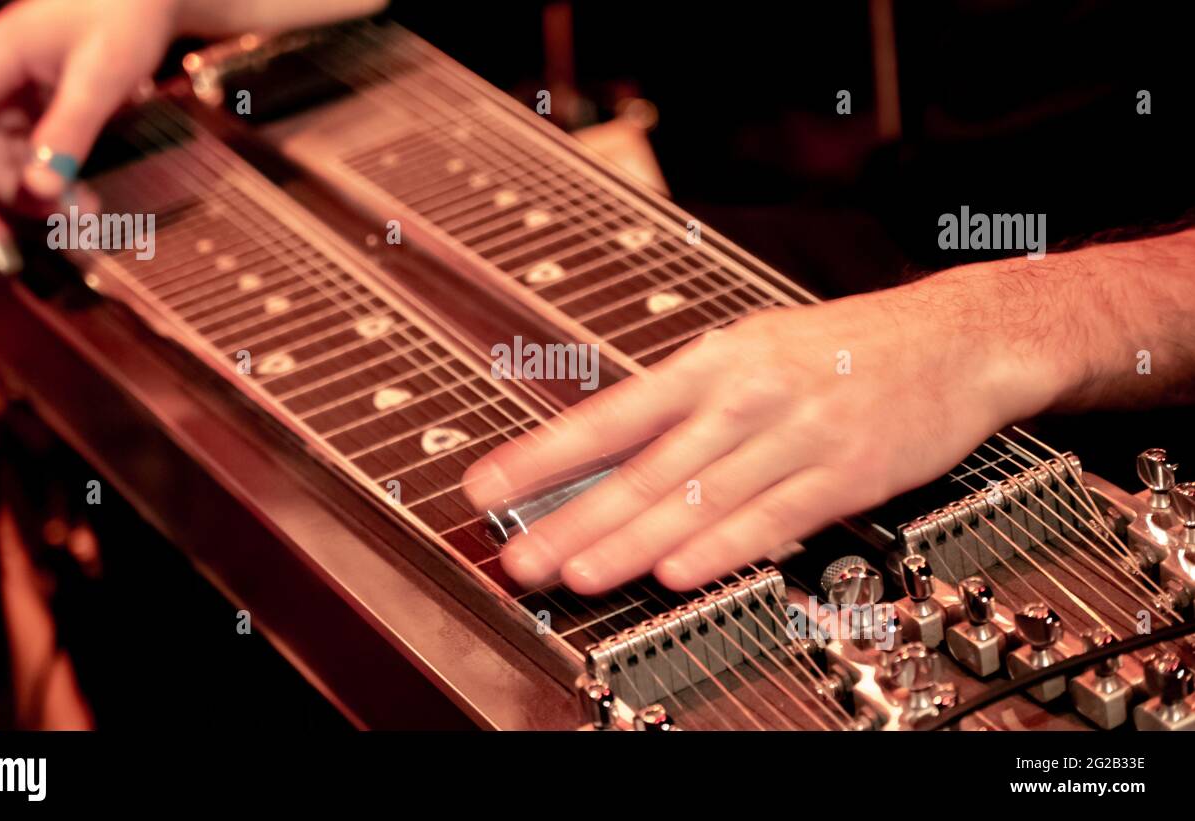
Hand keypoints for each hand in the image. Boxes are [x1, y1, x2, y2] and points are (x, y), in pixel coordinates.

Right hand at [0, 0, 180, 266]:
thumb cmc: (120, 16)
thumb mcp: (100, 77)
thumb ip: (70, 131)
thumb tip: (41, 188)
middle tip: (12, 258)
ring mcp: (5, 100)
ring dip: (32, 201)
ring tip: (87, 215)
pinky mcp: (28, 115)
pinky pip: (25, 161)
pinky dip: (51, 186)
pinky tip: (85, 201)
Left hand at [463, 266, 1071, 593]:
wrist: (953, 337)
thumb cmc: (844, 345)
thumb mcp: (753, 347)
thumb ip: (685, 401)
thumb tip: (610, 448)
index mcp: (715, 361)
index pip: (610, 414)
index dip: (545, 455)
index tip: (492, 485)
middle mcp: (747, 395)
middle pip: (644, 467)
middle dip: (574, 516)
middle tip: (522, 555)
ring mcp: (796, 436)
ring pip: (699, 498)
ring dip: (631, 542)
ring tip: (578, 573)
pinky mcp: (846, 474)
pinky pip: (772, 518)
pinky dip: (721, 548)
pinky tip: (676, 572)